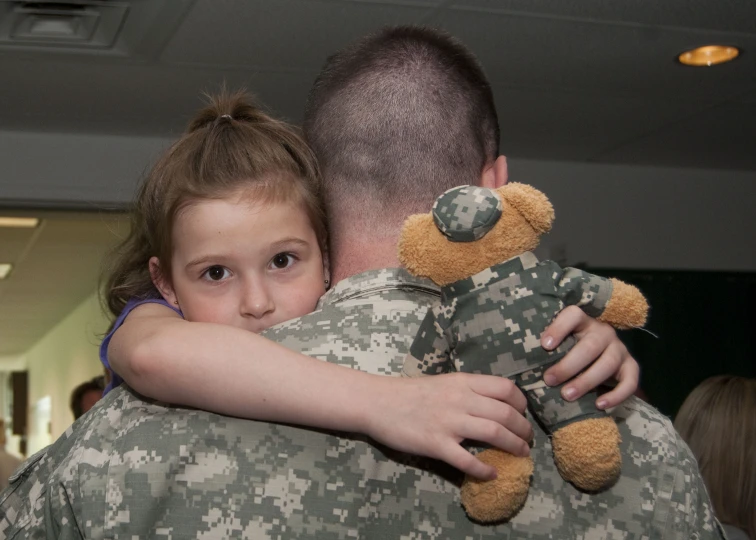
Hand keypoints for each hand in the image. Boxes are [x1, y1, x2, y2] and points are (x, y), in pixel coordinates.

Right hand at [367, 373, 533, 479]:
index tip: (522, 414)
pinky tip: (491, 474)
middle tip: (527, 439)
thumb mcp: (444, 382)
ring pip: (495, 433)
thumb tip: (493, 403)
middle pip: (506, 413)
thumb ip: (467, 390)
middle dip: (523, 429)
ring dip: (514, 446)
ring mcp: (449, 422)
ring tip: (521, 454)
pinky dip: (484, 469)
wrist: (377, 402)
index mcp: (463, 382)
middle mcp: (460, 399)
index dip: (521, 403)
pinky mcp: (436, 444)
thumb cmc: (409, 392)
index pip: (506, 388)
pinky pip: (467, 460)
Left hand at [541, 306, 638, 409]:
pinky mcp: (630, 367)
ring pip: (607, 363)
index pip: (573, 315)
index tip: (544, 345)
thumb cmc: (567, 351)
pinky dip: (616, 395)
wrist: (597, 360)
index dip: (559, 328)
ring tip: (567, 395)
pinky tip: (600, 405)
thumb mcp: (558, 344)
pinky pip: (629, 382)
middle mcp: (603, 332)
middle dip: (568, 365)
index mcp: (582, 322)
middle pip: (589, 346)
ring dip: (586, 381)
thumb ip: (545, 348)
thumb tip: (517, 360)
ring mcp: (619, 349)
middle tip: (549, 380)